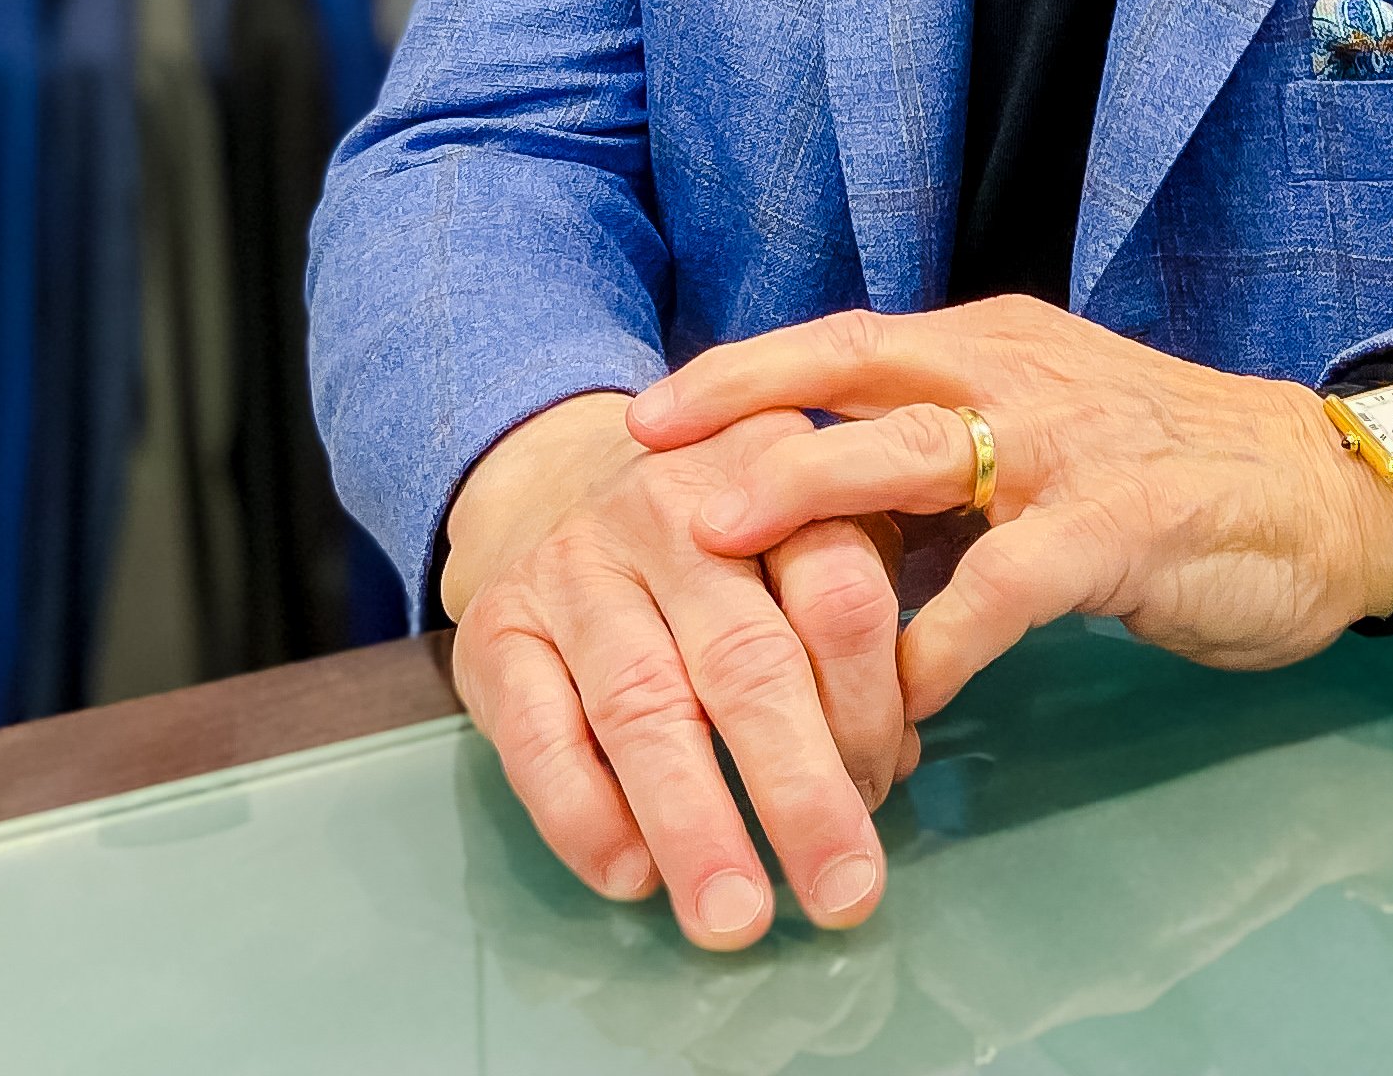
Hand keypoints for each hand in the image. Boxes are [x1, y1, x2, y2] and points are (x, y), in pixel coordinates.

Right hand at [439, 391, 914, 950]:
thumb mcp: (801, 533)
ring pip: (643, 707)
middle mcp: (670, 515)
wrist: (551, 475)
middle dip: (799, 790)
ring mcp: (575, 569)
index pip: (840, 597)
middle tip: (842, 893)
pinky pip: (538, 733)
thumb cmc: (715, 531)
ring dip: (693, 824)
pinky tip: (631, 876)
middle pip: (746, 661)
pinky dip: (583, 814)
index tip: (883, 795)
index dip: (872, 709)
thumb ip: (856, 633)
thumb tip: (895, 758)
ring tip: (734, 918)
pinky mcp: (497, 627)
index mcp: (773, 482)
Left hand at [626, 301, 1392, 720]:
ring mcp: (1071, 445)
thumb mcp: (1039, 445)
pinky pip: (1008, 579)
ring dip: (812, 494)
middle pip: (857, 369)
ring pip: (916, 450)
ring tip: (727, 550)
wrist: (1328, 498)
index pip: (844, 342)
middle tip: (649, 470)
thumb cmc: (1169, 476)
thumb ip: (937, 472)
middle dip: (745, 412)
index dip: (741, 373)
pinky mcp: (1124, 523)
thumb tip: (812, 526)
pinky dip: (943, 634)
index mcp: (991, 347)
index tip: (644, 417)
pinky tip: (897, 691)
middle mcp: (1019, 374)